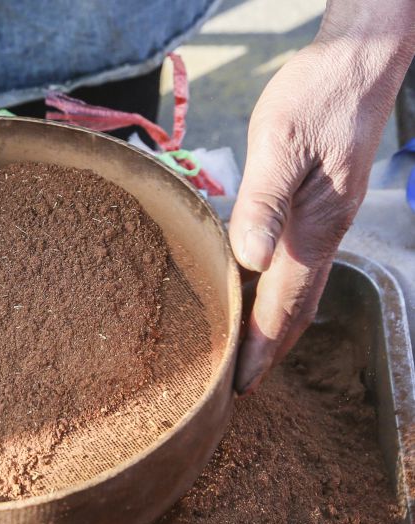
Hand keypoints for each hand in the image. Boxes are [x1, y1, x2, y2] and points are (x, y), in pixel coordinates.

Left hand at [229, 3, 413, 393]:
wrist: (358, 64)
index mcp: (314, 227)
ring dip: (277, 324)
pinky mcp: (323, 205)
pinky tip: (266, 293)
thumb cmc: (317, 96)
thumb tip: (250, 262)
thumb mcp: (279, 144)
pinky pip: (302, 263)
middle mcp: (324, 233)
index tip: (241, 383)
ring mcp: (328, 221)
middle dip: (270, 348)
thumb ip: (263, 203)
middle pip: (297, 307)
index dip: (261, 346)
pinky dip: (282, 291)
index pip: (284, 304)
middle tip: (243, 385)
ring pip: (302, 288)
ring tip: (251, 352)